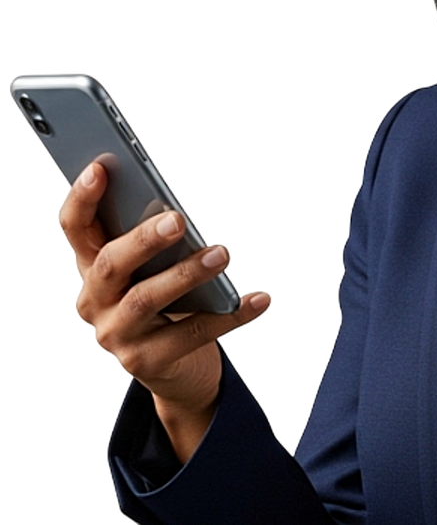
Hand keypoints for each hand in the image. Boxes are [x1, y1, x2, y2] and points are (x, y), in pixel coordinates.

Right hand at [58, 161, 271, 459]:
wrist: (173, 367)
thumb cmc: (164, 297)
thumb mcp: (151, 267)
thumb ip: (154, 240)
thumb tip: (176, 209)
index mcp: (91, 267)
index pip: (75, 229)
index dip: (82, 199)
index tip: (101, 168)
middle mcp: (95, 301)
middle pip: (109, 265)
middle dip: (143, 240)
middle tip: (178, 220)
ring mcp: (116, 335)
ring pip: (147, 300)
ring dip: (186, 273)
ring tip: (222, 253)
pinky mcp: (146, 363)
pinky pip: (194, 333)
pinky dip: (232, 313)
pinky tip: (260, 297)